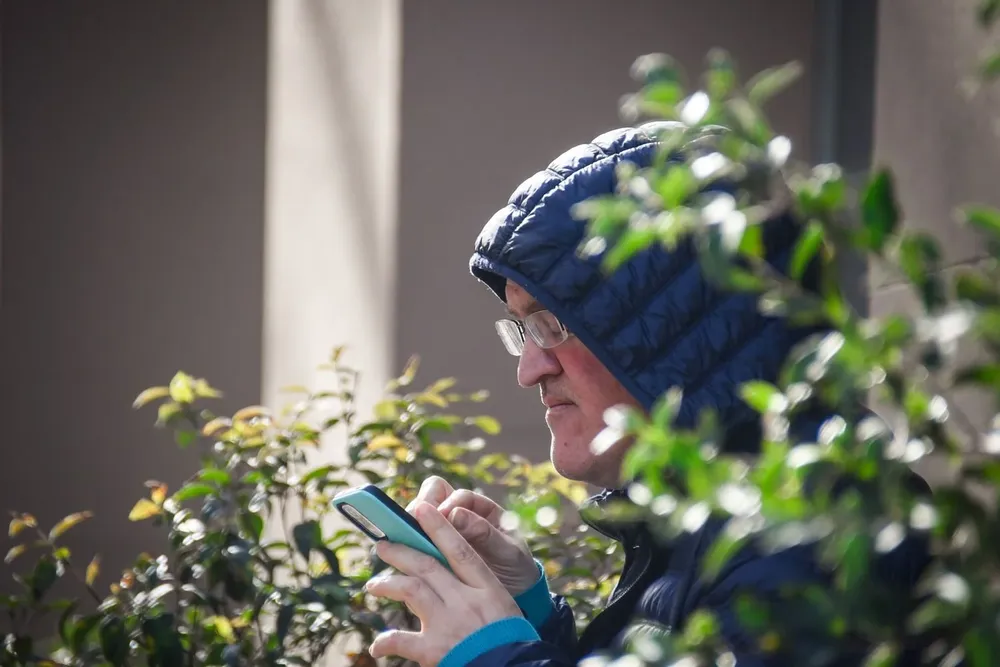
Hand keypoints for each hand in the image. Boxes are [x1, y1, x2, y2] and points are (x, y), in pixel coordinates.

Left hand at [365, 501, 521, 665]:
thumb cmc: (509, 637)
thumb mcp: (502, 604)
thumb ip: (478, 586)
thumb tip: (453, 567)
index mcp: (485, 587)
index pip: (460, 550)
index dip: (439, 527)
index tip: (421, 509)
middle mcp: (465, 600)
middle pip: (428, 566)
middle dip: (402, 551)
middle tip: (382, 545)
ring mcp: (448, 623)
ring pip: (411, 590)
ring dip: (388, 584)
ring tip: (372, 586)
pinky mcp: (434, 649)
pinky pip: (403, 640)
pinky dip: (387, 640)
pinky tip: (376, 644)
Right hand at [409, 477, 538, 595]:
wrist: (518, 594)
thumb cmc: (516, 566)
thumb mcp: (508, 551)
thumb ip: (485, 533)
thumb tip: (456, 515)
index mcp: (482, 509)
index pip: (458, 496)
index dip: (447, 504)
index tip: (441, 518)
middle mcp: (460, 515)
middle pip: (431, 499)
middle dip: (421, 510)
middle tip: (413, 526)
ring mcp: (444, 533)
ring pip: (418, 519)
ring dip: (409, 528)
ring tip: (404, 544)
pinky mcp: (433, 552)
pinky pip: (415, 543)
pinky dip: (409, 548)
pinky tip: (404, 561)